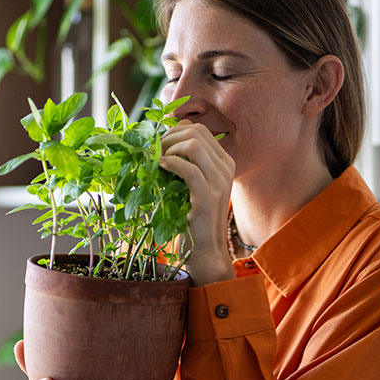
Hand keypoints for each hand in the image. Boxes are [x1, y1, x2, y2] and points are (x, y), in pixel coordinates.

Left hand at [159, 120, 235, 284]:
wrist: (205, 249)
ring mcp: (219, 182)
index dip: (174, 132)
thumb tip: (163, 141)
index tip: (159, 147)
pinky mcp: (207, 197)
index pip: (199, 130)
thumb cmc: (193, 216)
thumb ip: (187, 162)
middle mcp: (225, 168)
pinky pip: (189, 169)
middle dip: (169, 138)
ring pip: (193, 145)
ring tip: (158, 163)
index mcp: (224, 162)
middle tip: (154, 154)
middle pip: (196, 132)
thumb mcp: (194, 184)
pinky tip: (161, 169)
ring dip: (169, 149)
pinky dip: (171, 164)